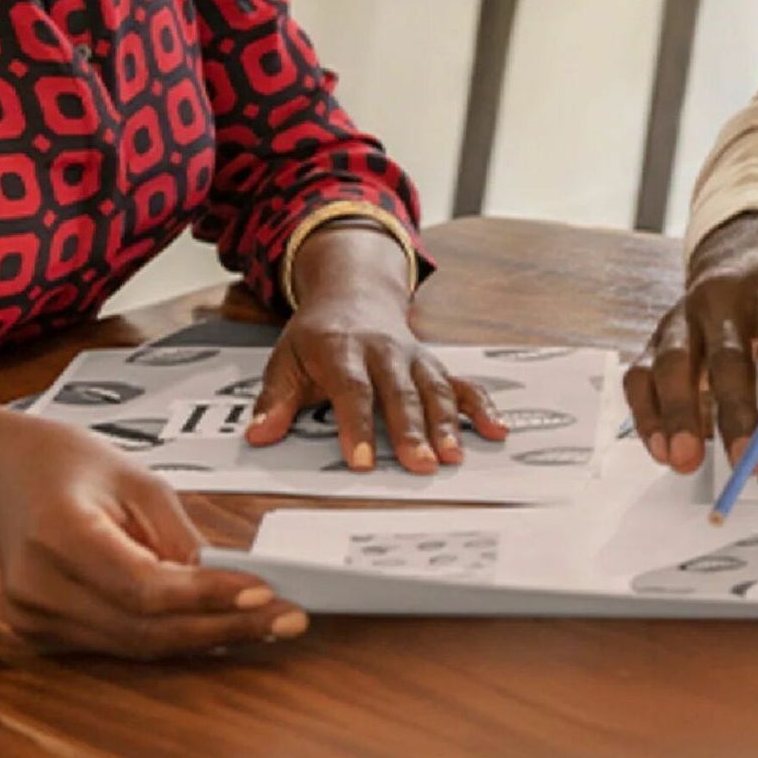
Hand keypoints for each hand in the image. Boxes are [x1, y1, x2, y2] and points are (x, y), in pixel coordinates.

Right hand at [0, 414, 302, 657]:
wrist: (1, 477)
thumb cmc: (70, 464)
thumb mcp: (135, 478)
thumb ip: (175, 534)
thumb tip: (219, 581)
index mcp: (59, 532)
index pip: (143, 585)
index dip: (207, 597)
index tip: (264, 593)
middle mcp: (38, 585)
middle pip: (144, 627)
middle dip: (224, 627)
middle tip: (288, 621)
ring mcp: (33, 618)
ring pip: (134, 646)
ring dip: (205, 639)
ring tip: (267, 625)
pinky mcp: (39, 634)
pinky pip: (117, 644)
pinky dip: (169, 638)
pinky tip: (215, 628)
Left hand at [244, 223, 506, 471]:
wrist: (353, 291)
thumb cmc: (317, 336)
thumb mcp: (286, 358)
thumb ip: (274, 399)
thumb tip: (259, 436)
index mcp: (342, 348)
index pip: (352, 388)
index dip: (358, 424)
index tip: (362, 461)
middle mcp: (384, 350)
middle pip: (399, 391)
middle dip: (411, 429)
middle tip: (420, 465)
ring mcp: (413, 356)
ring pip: (434, 387)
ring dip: (447, 421)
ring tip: (453, 456)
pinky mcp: (432, 364)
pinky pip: (460, 383)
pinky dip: (481, 405)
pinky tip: (497, 431)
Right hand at [624, 210, 757, 474]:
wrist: (743, 258)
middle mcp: (720, 297)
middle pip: (724, 352)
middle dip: (733, 408)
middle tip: (745, 460)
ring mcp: (683, 316)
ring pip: (670, 361)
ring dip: (677, 413)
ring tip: (686, 462)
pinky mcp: (657, 337)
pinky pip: (640, 374)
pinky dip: (646, 414)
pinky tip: (661, 450)